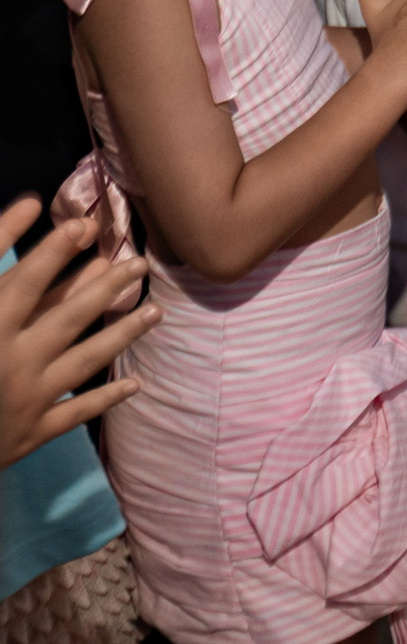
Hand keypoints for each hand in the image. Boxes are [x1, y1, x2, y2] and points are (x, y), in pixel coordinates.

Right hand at [0, 197, 159, 467]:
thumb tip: (22, 208)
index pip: (25, 283)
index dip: (55, 251)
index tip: (85, 224)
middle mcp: (11, 364)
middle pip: (69, 317)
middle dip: (106, 287)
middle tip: (140, 261)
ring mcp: (26, 401)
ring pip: (85, 361)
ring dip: (123, 334)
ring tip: (155, 311)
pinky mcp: (29, 435)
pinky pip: (74, 413)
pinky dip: (104, 398)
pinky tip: (133, 384)